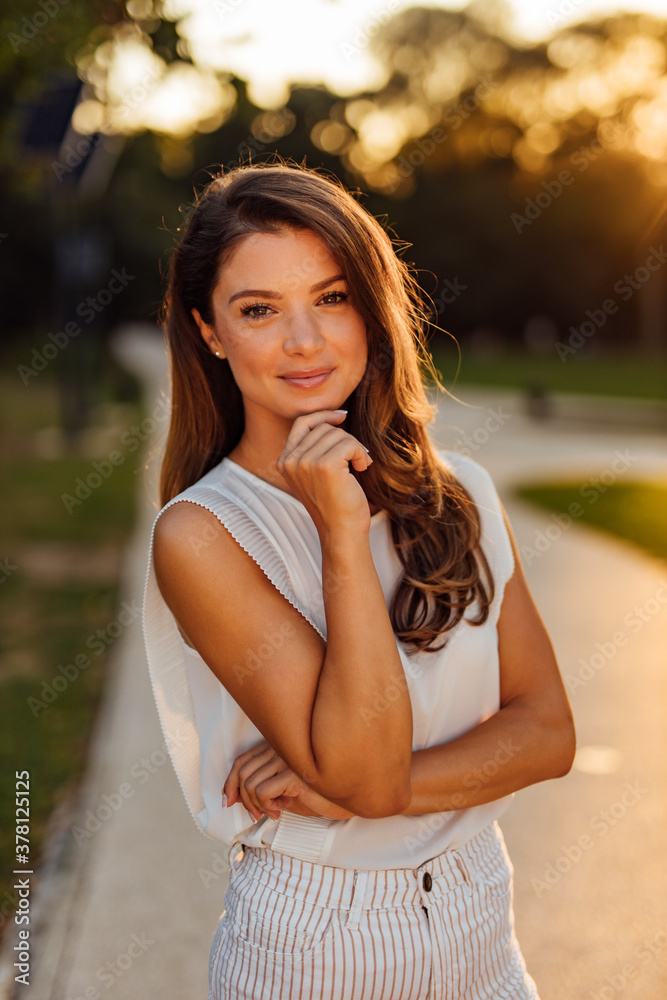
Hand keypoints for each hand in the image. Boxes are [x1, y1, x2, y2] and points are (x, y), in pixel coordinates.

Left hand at [223, 741, 307, 821]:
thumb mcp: (281, 792)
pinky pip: (262, 791)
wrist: (343, 802)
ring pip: (250, 785)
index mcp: (276, 748)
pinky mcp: (293, 773)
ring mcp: (287, 759)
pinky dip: (266, 806)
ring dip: (257, 806)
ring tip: (274, 812)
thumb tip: (230, 797)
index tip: (228, 802)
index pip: (242, 761)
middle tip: (256, 815)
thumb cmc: (314, 797)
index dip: (229, 783)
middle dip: (244, 800)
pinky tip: (281, 809)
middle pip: (242, 773)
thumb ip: (258, 789)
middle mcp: (280, 748)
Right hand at [275, 410, 373, 536]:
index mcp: (284, 462)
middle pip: (323, 427)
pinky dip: (361, 454)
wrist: (342, 532)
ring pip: (337, 434)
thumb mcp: (316, 473)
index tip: (342, 417)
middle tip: (356, 458)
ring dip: (355, 448)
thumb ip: (315, 448)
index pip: (301, 423)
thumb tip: (336, 417)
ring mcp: (306, 463)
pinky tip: (363, 468)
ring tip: (359, 466)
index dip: (323, 415)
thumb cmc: (335, 504)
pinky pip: (349, 443)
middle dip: (345, 439)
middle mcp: (291, 461)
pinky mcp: (325, 466)